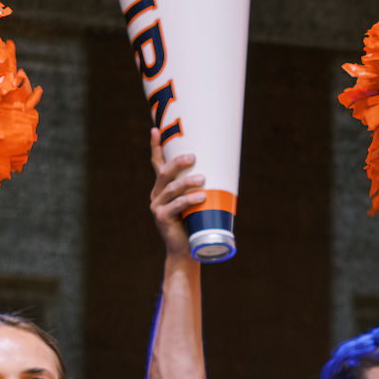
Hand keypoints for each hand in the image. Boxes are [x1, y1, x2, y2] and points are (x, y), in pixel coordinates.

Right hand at [148, 128, 203, 257]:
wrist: (188, 249)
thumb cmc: (196, 221)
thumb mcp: (198, 200)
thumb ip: (202, 185)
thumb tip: (224, 165)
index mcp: (163, 186)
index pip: (157, 162)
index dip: (156, 146)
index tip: (155, 129)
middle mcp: (157, 194)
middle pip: (164, 172)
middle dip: (177, 162)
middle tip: (193, 157)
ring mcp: (157, 206)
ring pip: (171, 188)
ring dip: (187, 182)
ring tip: (203, 179)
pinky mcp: (162, 218)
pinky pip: (176, 205)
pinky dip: (189, 200)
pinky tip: (200, 197)